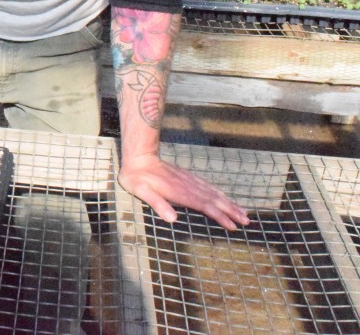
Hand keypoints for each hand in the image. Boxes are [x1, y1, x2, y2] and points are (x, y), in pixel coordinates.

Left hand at [119, 153, 250, 230]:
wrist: (138, 157)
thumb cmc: (137, 178)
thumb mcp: (141, 192)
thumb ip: (157, 204)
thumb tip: (172, 219)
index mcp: (180, 192)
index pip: (205, 206)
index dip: (220, 216)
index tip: (233, 226)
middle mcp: (188, 186)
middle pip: (215, 200)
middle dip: (231, 211)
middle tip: (247, 221)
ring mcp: (189, 181)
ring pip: (214, 193)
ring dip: (229, 203)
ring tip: (243, 212)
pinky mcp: (187, 177)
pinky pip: (207, 186)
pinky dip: (219, 193)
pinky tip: (224, 197)